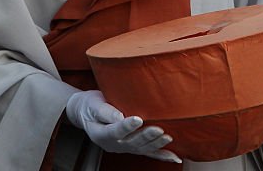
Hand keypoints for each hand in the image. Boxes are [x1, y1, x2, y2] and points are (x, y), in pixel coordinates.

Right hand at [65, 90, 180, 162]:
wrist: (88, 112)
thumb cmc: (91, 106)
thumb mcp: (93, 105)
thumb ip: (105, 111)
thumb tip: (120, 116)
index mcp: (101, 134)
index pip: (115, 131)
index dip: (127, 126)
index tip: (138, 118)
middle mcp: (114, 145)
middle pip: (131, 142)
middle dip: (146, 136)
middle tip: (158, 129)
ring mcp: (124, 147)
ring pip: (141, 149)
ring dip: (156, 145)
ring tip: (167, 137)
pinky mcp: (132, 146)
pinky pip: (148, 152)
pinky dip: (162, 155)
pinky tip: (174, 158)